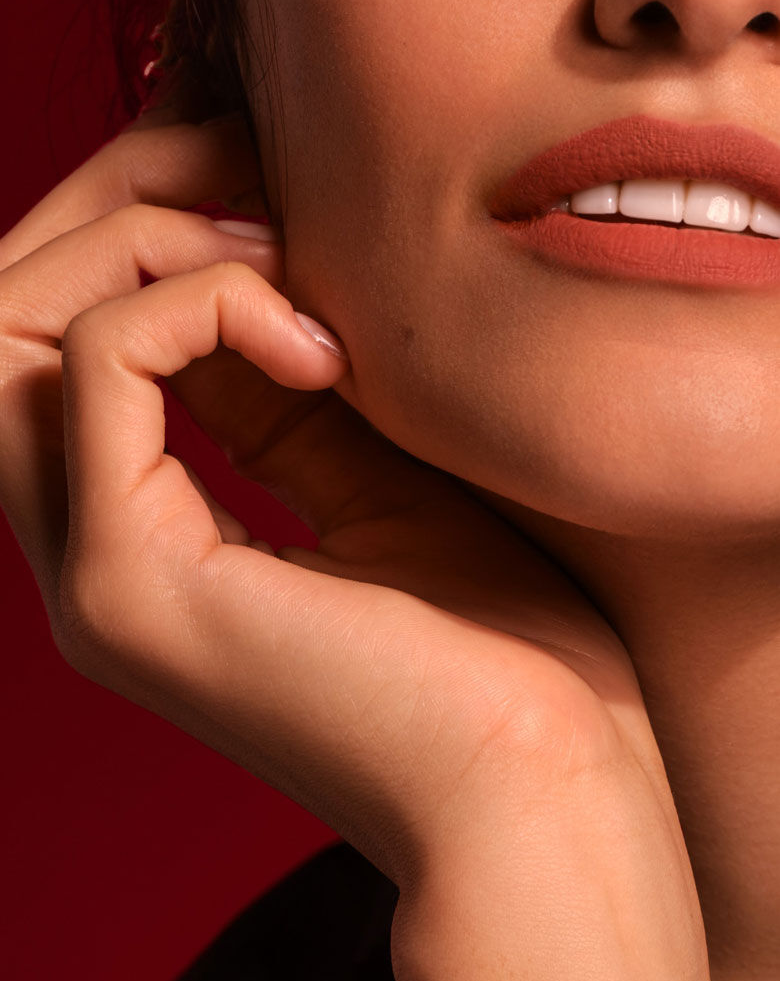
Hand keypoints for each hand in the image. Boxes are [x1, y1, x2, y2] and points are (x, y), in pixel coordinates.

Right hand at [0, 111, 714, 980]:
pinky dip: (201, 306)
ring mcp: (90, 576)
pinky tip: (317, 350)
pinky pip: (95, 361)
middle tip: (254, 185)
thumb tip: (225, 257)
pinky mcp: (129, 583)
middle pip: (6, 314)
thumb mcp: (369, 464)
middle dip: (122, 206)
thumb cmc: (491, 641)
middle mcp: (87, 554)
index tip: (270, 193)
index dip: (143, 227)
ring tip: (283, 264)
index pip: (60, 336)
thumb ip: (272, 379)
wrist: (544, 795)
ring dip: (150, 244)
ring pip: (13, 325)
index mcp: (141, 534)